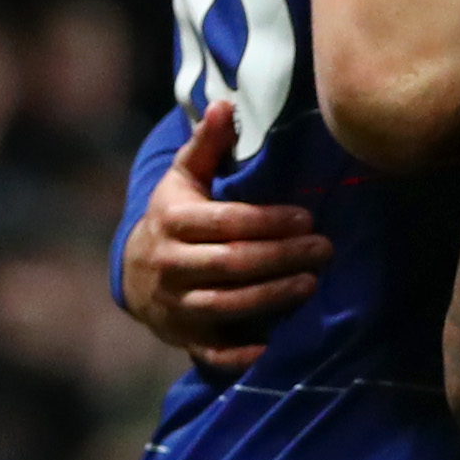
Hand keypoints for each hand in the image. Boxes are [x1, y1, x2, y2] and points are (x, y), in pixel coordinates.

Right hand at [120, 100, 330, 370]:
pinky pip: (213, 352)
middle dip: (281, 257)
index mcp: (172, 222)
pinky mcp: (185, 338)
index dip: (267, 221)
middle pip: (231, 264)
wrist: (134, 272)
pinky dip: (243, 355)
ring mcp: (176, 305)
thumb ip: (206, 145)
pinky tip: (277, 346)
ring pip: (226, 305)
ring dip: (272, 297)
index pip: (225, 222)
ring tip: (313, 284)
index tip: (307, 216)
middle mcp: (170, 265)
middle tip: (325, 249)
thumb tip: (224, 104)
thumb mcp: (184, 178)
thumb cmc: (175, 216)